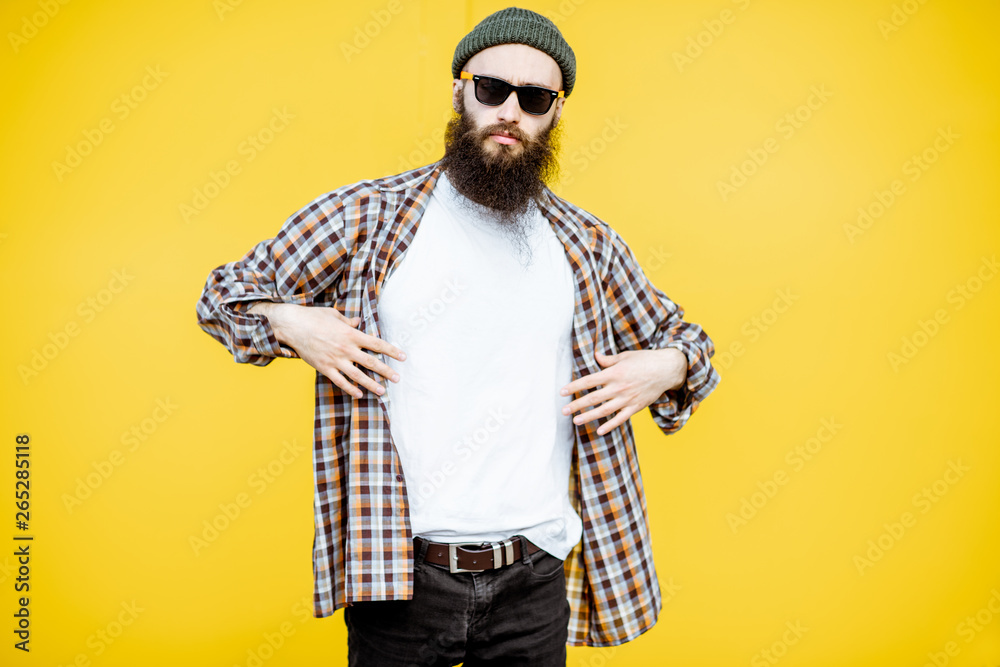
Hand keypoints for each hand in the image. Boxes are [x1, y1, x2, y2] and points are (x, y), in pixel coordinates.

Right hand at [249, 302, 404, 398]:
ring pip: (357, 375)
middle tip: (397, 379)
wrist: (292, 326)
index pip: (376, 344)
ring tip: (382, 391)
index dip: (391, 350)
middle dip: (386, 371)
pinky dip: (350, 389)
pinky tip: (359, 394)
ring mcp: (335, 360)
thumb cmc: (313, 317)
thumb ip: (348, 321)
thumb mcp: (334, 315)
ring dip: (371, 384)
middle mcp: (346, 348)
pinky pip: (340, 381)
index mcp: (351, 334)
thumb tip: (357, 321)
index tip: (403, 357)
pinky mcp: (324, 368)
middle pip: (371, 362)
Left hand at [559, 348, 686, 435]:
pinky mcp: (635, 407)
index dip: (574, 387)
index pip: (589, 381)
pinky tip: (600, 430)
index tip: (562, 392)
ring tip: (576, 421)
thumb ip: (608, 360)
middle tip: (564, 411)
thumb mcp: (625, 356)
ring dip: (589, 416)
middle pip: (593, 398)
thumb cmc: (645, 360)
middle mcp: (618, 387)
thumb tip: (595, 356)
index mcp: (614, 373)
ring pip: (604, 410)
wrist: (667, 369)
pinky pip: (621, 418)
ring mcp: (627, 399)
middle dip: (577, 405)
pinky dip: (610, 425)